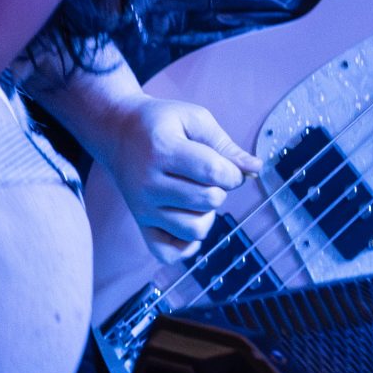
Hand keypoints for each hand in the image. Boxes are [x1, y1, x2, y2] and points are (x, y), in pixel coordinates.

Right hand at [73, 87, 260, 259]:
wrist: (117, 132)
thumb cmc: (160, 123)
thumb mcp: (193, 119)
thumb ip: (226, 145)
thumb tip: (255, 169)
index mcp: (163, 150)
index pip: (213, 171)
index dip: (234, 172)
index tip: (229, 167)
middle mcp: (149, 183)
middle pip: (209, 201)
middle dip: (221, 189)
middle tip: (208, 176)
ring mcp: (143, 208)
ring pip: (195, 230)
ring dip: (207, 215)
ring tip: (198, 196)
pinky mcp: (141, 225)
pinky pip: (169, 254)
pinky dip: (187, 245)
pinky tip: (189, 220)